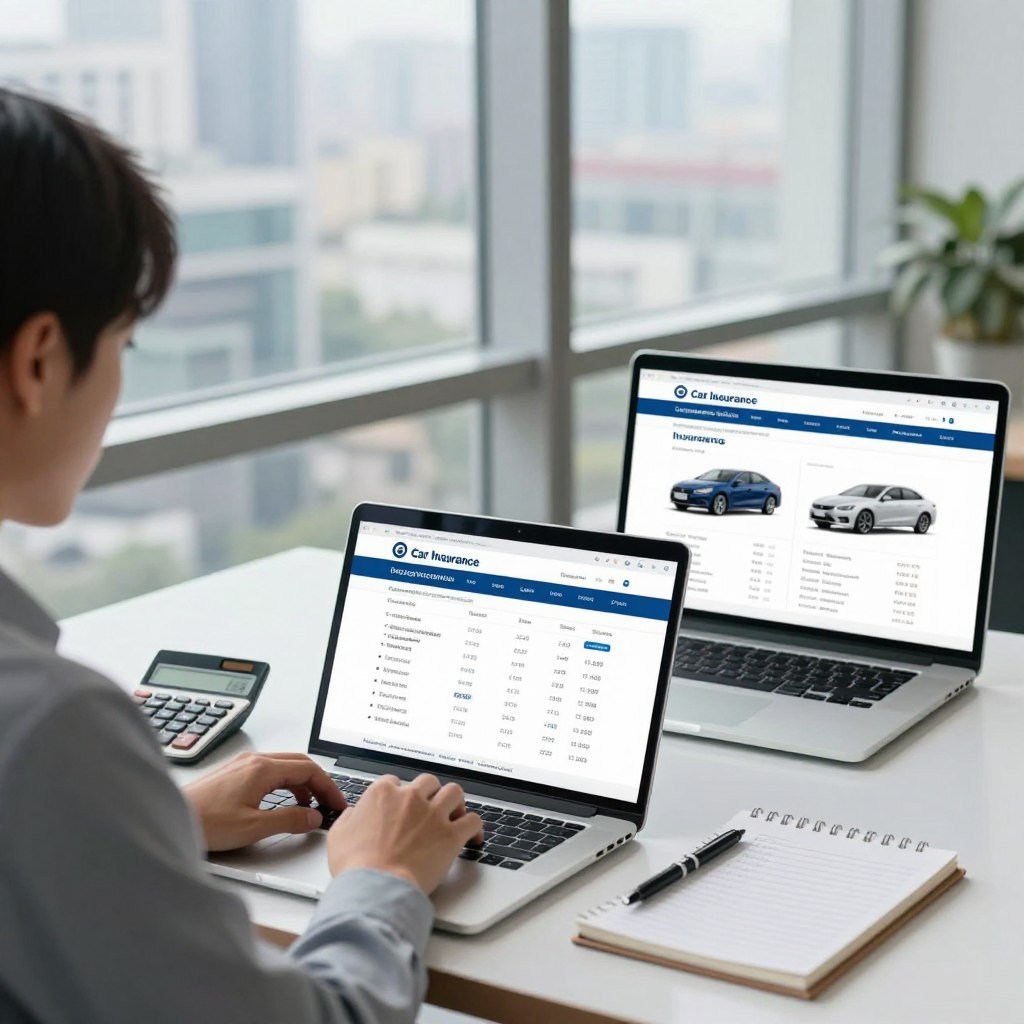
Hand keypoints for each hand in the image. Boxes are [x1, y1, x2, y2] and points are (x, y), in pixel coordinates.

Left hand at [183, 751, 346, 851]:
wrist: (172, 818)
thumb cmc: (205, 822)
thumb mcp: (253, 827)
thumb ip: (288, 820)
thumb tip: (313, 817)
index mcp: (262, 769)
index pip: (309, 769)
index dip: (328, 787)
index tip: (337, 802)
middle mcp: (254, 760)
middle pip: (299, 763)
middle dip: (318, 782)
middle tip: (329, 802)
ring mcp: (243, 765)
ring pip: (284, 766)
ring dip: (302, 783)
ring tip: (310, 805)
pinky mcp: (234, 773)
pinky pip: (270, 771)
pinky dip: (285, 784)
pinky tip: (284, 801)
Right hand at [326, 774, 483, 893]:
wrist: (376, 887)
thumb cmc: (357, 866)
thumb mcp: (338, 836)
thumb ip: (348, 818)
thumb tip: (353, 814)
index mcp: (383, 793)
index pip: (396, 782)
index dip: (399, 794)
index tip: (402, 806)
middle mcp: (411, 797)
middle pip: (429, 782)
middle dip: (430, 793)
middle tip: (430, 809)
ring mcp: (433, 814)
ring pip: (454, 793)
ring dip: (455, 803)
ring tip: (454, 815)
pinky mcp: (450, 835)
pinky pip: (473, 820)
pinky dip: (475, 827)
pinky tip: (473, 836)